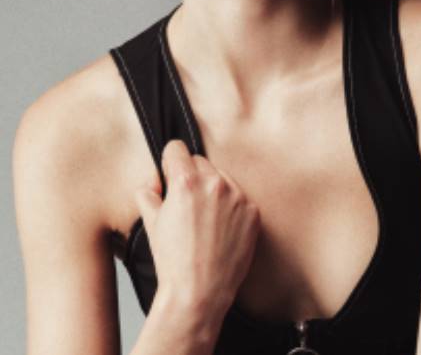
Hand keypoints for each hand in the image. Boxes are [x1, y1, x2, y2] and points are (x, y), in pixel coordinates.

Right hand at [135, 139, 260, 316]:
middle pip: (200, 161)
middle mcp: (214, 183)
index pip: (177, 148)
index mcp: (186, 181)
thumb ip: (147, 190)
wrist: (200, 292)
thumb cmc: (173, 260)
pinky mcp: (253, 211)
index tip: (170, 174)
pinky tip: (220, 228)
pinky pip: (238, 197)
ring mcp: (237, 196)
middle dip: (191, 177)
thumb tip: (155, 179)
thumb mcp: (150, 221)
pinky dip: (230, 207)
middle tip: (186, 205)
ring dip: (212, 190)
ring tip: (204, 221)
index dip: (170, 162)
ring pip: (221, 178)